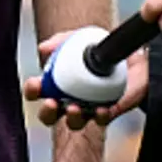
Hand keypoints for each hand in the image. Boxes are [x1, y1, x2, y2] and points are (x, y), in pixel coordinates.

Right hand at [22, 30, 148, 129]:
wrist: (129, 50)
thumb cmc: (98, 46)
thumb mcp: (79, 37)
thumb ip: (61, 40)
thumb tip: (43, 49)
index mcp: (57, 83)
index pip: (38, 92)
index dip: (32, 91)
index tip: (36, 84)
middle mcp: (69, 99)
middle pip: (50, 116)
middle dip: (47, 112)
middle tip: (52, 103)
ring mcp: (89, 108)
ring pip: (74, 123)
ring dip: (72, 118)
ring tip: (75, 107)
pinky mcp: (110, 111)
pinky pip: (102, 120)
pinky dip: (100, 116)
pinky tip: (101, 109)